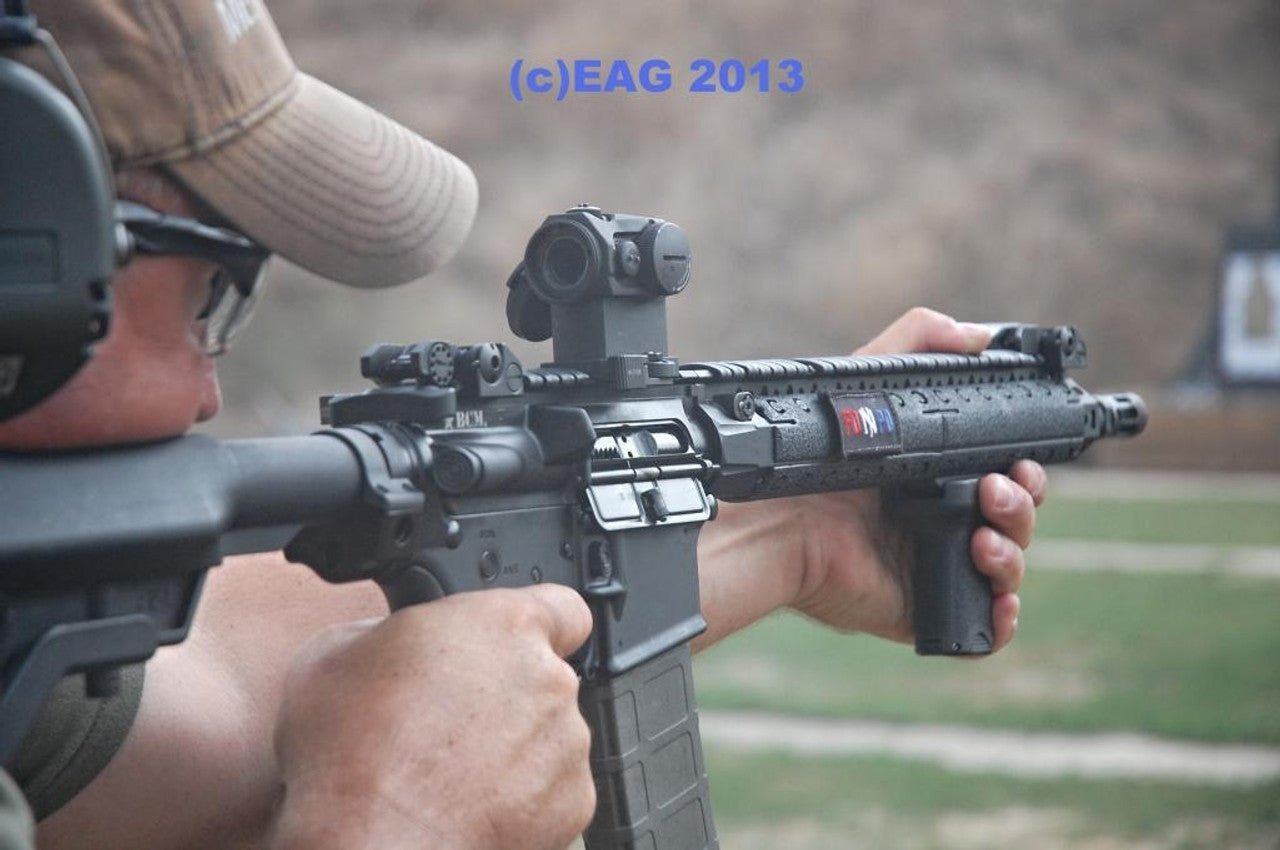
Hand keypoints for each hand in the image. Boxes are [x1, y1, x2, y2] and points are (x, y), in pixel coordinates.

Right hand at [268, 586, 594, 849]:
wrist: (373, 847)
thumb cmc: (349, 756)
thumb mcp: (334, 654)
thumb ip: (389, 632)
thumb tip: (392, 641)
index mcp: (503, 626)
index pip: (561, 606)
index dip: (540, 626)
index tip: (512, 645)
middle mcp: (548, 679)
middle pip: (545, 677)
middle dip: (508, 694)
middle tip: (452, 721)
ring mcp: (566, 744)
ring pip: (549, 736)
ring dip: (516, 747)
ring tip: (453, 773)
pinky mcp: (572, 803)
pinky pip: (553, 790)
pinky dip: (524, 799)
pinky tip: (471, 806)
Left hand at [789, 308, 1045, 650]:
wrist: (776, 521)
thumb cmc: (813, 458)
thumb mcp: (869, 381)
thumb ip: (918, 340)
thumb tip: (978, 335)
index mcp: (936, 475)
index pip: (1005, 476)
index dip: (1025, 472)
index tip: (1024, 460)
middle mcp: (939, 521)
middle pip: (1016, 520)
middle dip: (1024, 504)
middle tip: (998, 489)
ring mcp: (933, 567)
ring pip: (1007, 567)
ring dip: (1013, 551)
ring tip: (982, 534)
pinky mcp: (922, 609)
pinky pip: (983, 626)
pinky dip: (1002, 616)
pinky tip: (996, 596)